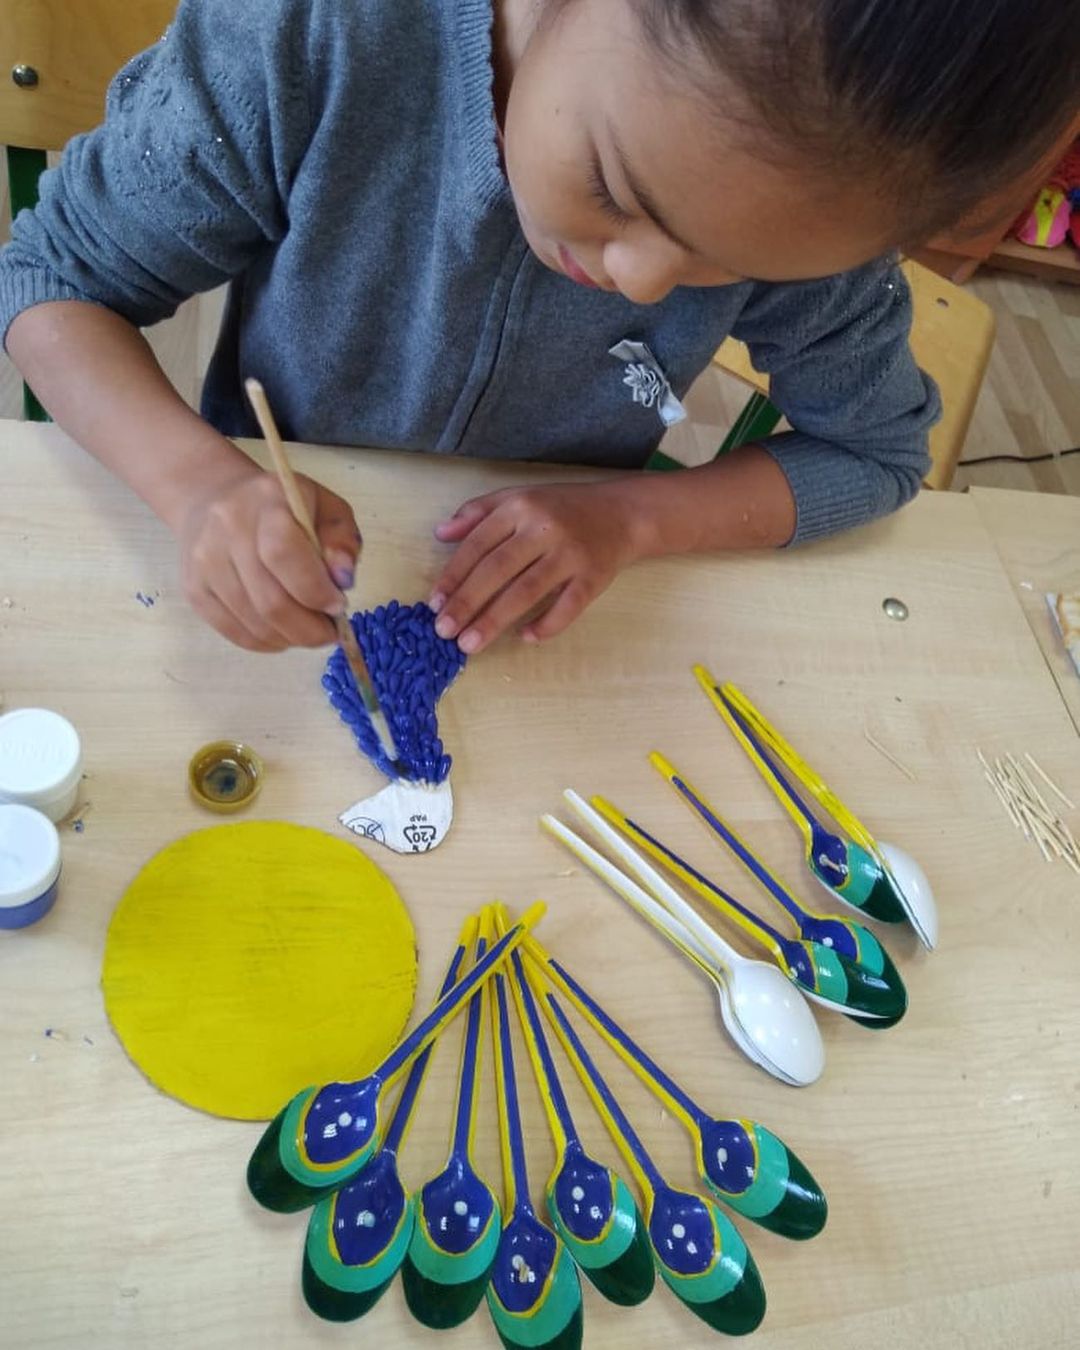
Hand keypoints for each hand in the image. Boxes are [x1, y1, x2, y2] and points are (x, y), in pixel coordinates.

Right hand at [177, 467, 361, 650]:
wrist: (213, 498)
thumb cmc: (282, 507)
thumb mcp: (325, 507)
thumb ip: (341, 541)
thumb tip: (343, 581)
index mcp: (266, 500)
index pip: (283, 553)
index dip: (315, 590)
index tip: (337, 604)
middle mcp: (227, 528)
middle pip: (270, 600)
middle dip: (309, 629)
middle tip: (329, 632)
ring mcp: (205, 561)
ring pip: (254, 623)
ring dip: (290, 638)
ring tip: (308, 631)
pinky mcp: (193, 589)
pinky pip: (234, 632)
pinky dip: (265, 643)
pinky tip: (282, 633)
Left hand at [429, 481, 644, 652]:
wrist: (623, 513)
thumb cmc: (562, 508)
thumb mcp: (519, 497)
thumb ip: (479, 512)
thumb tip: (441, 533)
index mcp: (520, 507)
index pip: (478, 544)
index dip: (454, 576)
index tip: (434, 603)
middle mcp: (544, 528)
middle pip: (497, 569)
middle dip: (467, 603)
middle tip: (444, 631)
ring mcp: (570, 554)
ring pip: (526, 591)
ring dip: (494, 620)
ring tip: (469, 644)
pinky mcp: (594, 577)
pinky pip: (568, 607)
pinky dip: (546, 625)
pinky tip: (525, 638)